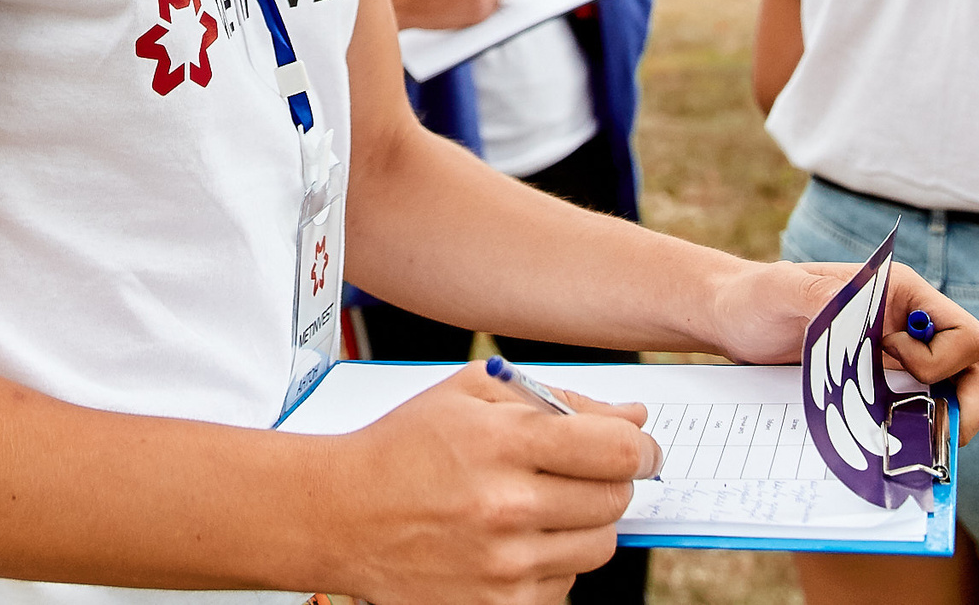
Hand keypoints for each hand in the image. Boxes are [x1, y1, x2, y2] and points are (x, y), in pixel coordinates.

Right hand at [328, 362, 658, 604]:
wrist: (340, 515)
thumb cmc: (407, 445)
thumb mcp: (473, 394)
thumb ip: (560, 398)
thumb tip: (633, 417)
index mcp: (502, 443)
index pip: (616, 451)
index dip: (638, 446)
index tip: (634, 447)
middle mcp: (505, 508)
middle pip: (615, 500)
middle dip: (609, 481)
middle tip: (580, 472)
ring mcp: (502, 566)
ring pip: (600, 547)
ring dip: (584, 523)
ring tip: (540, 505)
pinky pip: (565, 585)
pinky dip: (553, 562)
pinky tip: (514, 540)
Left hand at [704, 259, 978, 444]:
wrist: (732, 320)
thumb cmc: (757, 296)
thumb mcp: (783, 290)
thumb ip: (820, 296)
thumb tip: (856, 313)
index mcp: (904, 295)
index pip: (967, 336)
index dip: (941, 361)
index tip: (891, 362)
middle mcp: (913, 328)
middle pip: (978, 371)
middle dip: (968, 407)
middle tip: (931, 435)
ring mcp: (901, 360)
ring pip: (956, 396)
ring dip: (942, 426)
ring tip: (911, 449)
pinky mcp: (883, 387)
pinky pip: (919, 413)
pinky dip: (914, 435)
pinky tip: (886, 449)